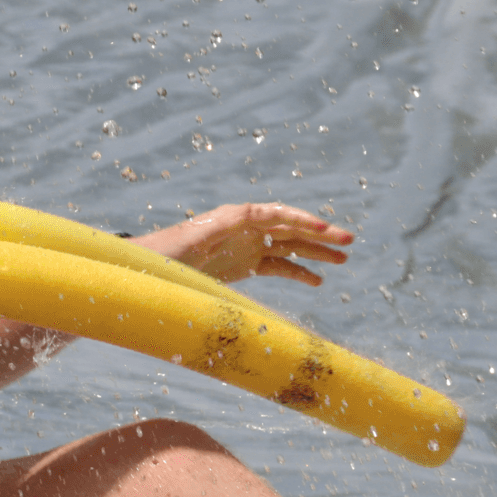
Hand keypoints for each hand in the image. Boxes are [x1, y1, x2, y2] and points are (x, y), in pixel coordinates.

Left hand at [132, 203, 353, 285]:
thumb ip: (215, 229)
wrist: (146, 269)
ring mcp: (247, 246)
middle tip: (349, 241)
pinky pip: (277, 267)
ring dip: (315, 252)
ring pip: (289, 247)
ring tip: (343, 259)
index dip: (301, 220)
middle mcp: (245, 229)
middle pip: (290, 228)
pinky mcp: (244, 265)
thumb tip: (245, 216)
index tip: (324, 229)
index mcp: (234, 218)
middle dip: (320, 234)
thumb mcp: (189, 240)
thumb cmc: (163, 254)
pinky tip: (317, 281)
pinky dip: (297, 273)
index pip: (276, 214)